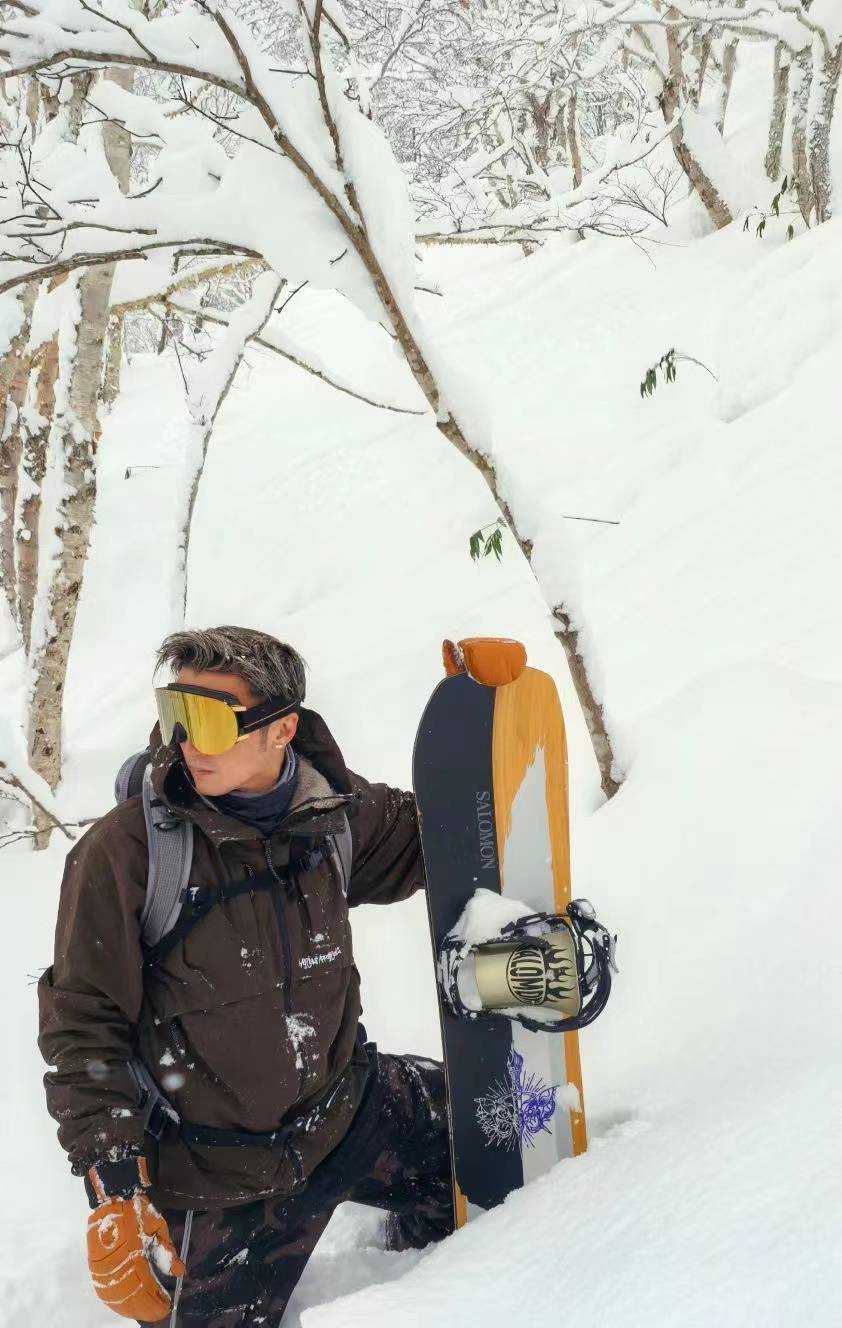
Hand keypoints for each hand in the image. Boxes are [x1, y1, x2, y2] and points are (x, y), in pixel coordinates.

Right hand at [86, 1160, 184, 1321]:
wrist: (114, 1194)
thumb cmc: (139, 1211)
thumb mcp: (159, 1229)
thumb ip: (167, 1254)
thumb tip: (180, 1273)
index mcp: (134, 1256)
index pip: (145, 1288)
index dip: (155, 1302)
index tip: (166, 1308)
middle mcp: (116, 1265)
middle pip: (129, 1297)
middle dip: (144, 1308)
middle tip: (158, 1314)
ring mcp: (102, 1266)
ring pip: (114, 1296)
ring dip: (128, 1308)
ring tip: (142, 1312)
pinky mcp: (94, 1263)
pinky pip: (102, 1288)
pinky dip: (113, 1300)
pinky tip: (122, 1305)